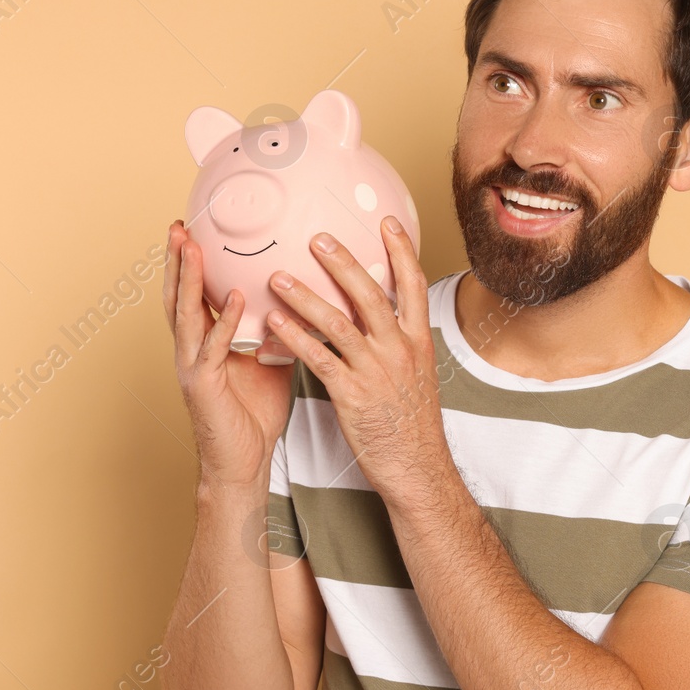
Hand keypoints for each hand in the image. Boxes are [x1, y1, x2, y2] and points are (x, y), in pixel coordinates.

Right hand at [163, 220, 293, 491]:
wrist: (243, 463)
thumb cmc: (254, 415)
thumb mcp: (270, 361)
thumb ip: (277, 329)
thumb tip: (305, 300)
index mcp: (205, 343)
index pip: (192, 295)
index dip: (189, 263)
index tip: (192, 228)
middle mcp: (192, 351)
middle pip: (177, 296)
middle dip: (176, 259)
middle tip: (179, 224)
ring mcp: (193, 367)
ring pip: (185, 315)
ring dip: (186, 279)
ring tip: (192, 245)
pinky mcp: (203, 386)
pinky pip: (212, 347)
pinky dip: (222, 320)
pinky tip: (231, 296)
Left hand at [265, 217, 449, 503]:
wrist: (416, 467)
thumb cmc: (412, 424)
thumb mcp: (416, 374)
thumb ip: (399, 343)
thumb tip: (382, 319)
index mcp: (416, 341)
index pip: (413, 285)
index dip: (401, 251)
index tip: (387, 222)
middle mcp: (398, 349)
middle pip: (371, 293)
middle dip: (343, 262)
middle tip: (317, 238)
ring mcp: (375, 370)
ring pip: (338, 322)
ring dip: (305, 296)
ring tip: (278, 277)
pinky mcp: (352, 394)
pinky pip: (318, 359)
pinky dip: (294, 338)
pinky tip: (273, 325)